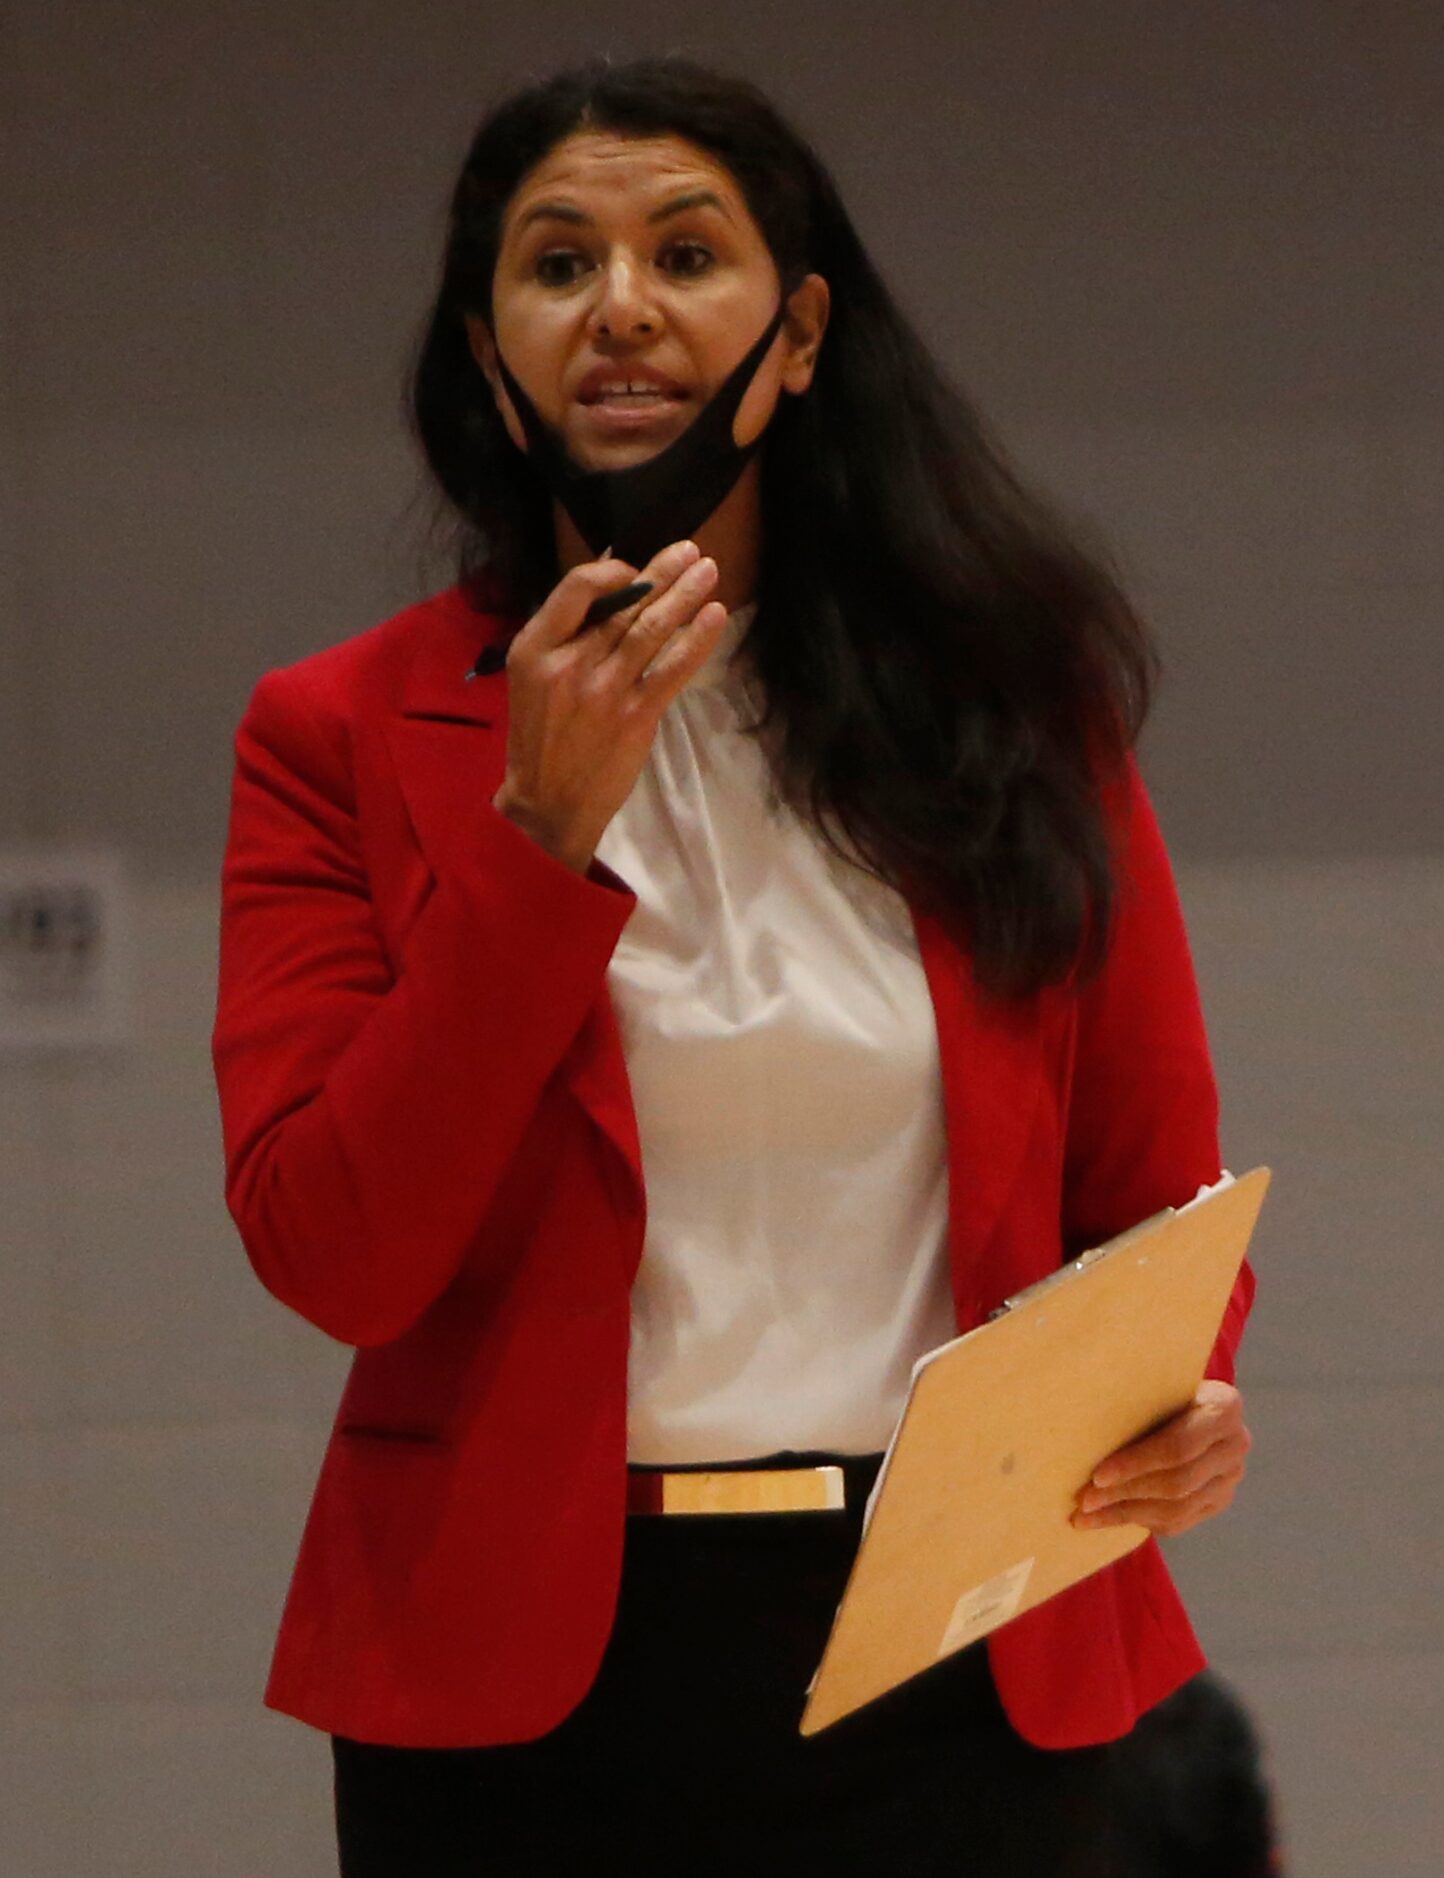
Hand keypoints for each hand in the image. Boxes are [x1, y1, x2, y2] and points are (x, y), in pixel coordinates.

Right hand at [492, 539, 727, 870]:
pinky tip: (715, 616)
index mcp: (535, 647)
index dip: (613, 570)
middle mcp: (569, 663)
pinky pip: (673, 669)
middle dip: (663, 573)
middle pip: (624, 605)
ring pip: (651, 629)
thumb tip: (609, 581)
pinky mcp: (634, 716)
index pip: (576, 587)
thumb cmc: (542, 736)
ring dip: (685, 595)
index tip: (636, 568)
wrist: (547, 802)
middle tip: (691, 551)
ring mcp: (604, 690)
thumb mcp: (534, 677)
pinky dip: (697, 640)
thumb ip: (567, 634)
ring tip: (709, 571)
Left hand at [1071, 1380, 1250, 1538]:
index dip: (1136, 1464)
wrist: (1186, 1399)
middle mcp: (1236, 1443)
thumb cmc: (1157, 1384)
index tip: (1097, 1476)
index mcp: (1224, 1406)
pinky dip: (1139, 1521)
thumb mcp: (1154, 1381)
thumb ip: (1136, 1393)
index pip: (1178, 1446)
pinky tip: (1107, 1519)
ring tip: (1086, 1515)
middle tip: (1084, 1500)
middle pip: (1177, 1481)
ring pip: (1177, 1508)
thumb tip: (1083, 1406)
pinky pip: (1179, 1522)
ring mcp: (1230, 1477)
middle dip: (1126, 1493)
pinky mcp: (1219, 1500)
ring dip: (1126, 1513)